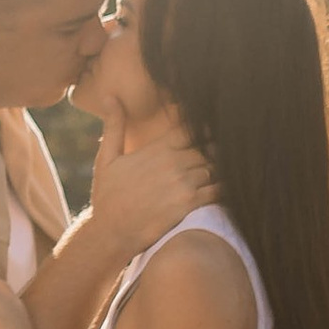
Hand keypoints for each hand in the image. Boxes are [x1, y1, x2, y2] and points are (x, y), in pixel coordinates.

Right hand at [89, 130, 214, 256]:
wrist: (111, 233)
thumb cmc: (107, 196)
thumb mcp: (106, 158)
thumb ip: (114, 126)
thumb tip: (110, 96)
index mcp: (157, 149)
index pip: (190, 130)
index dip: (200, 131)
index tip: (204, 134)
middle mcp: (173, 163)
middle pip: (206, 149)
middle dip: (210, 153)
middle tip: (215, 157)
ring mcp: (183, 184)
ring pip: (214, 169)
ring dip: (215, 171)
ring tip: (216, 175)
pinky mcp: (190, 205)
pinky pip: (217, 191)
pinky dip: (221, 189)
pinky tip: (219, 191)